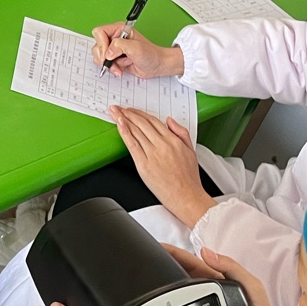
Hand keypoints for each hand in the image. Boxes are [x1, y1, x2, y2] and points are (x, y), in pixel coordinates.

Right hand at [91, 24, 182, 78]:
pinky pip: (104, 64)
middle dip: (104, 57)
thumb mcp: (136, 48)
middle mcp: (114, 38)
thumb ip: (120, 46)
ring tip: (120, 66)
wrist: (156, 66)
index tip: (108, 54)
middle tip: (112, 62)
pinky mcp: (114, 59)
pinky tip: (120, 69)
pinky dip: (111, 69)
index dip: (101, 44)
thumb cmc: (151, 54)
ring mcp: (113, 49)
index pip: (100, 32)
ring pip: (99, 56)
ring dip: (109, 64)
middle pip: (97, 45)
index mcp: (119, 29)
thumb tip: (107, 52)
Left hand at [110, 106, 213, 227]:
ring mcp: (152, 154)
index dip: (140, 114)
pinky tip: (119, 125)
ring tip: (115, 112)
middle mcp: (162, 145)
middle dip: (128, 113)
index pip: (153, 121)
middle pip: (142, 124)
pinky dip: (124, 133)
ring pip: (135, 131)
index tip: (132, 110)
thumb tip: (170, 120)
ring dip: (123, 119)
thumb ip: (181, 132)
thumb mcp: (191, 150)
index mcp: (173, 141)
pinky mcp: (144, 165)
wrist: (186, 197)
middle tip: (119, 108)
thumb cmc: (188, 179)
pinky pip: (132, 145)